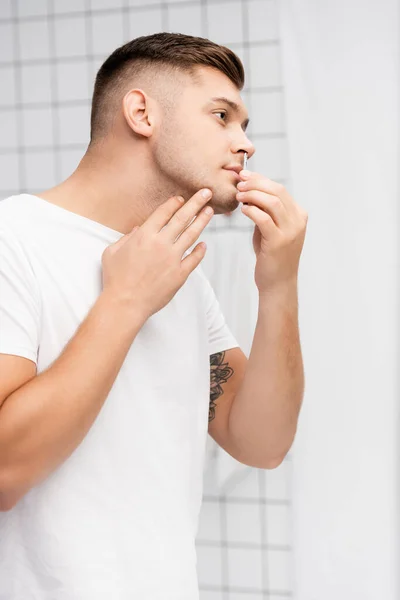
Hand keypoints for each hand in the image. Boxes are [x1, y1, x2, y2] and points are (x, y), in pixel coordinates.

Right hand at [101, 189, 213, 320]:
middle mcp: (161, 244)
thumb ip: (126, 238)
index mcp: (144, 235)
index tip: (181, 198)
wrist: (125, 303)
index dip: (174, 203)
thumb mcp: (112, 252)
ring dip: (202, 221)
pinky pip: (194, 259)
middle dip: (195, 203)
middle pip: (182, 218)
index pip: (164, 213)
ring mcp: (173, 259)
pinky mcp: (180, 274)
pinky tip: (204, 244)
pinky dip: (200, 251)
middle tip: (206, 192)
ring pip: (192, 235)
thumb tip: (138, 229)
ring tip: (209, 211)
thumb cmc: (115, 278)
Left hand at [236, 170, 307, 293]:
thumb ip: (265, 211)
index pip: (279, 189)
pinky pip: (264, 218)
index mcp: (299, 215)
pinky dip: (251, 210)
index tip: (244, 175)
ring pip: (272, 201)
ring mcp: (290, 231)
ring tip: (239, 195)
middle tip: (239, 182)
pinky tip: (242, 209)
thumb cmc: (271, 256)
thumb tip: (249, 191)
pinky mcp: (279, 242)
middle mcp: (298, 221)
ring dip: (252, 195)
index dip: (261, 179)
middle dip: (255, 183)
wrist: (278, 283)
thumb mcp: (271, 229)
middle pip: (277, 191)